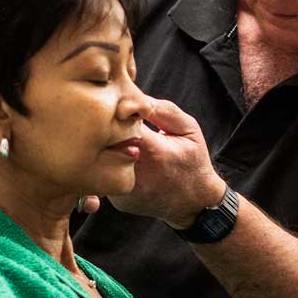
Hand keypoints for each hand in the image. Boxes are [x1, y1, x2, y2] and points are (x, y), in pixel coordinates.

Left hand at [106, 96, 225, 229]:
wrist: (195, 202)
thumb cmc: (192, 160)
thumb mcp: (187, 128)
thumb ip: (160, 109)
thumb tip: (131, 96)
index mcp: (155, 152)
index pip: (120, 124)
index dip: (116, 114)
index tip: (122, 112)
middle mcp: (137, 175)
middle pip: (105, 144)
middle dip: (105, 131)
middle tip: (111, 124)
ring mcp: (126, 192)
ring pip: (101, 163)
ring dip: (105, 149)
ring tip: (118, 143)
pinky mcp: (119, 201)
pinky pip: (105, 178)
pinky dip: (108, 167)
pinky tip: (120, 162)